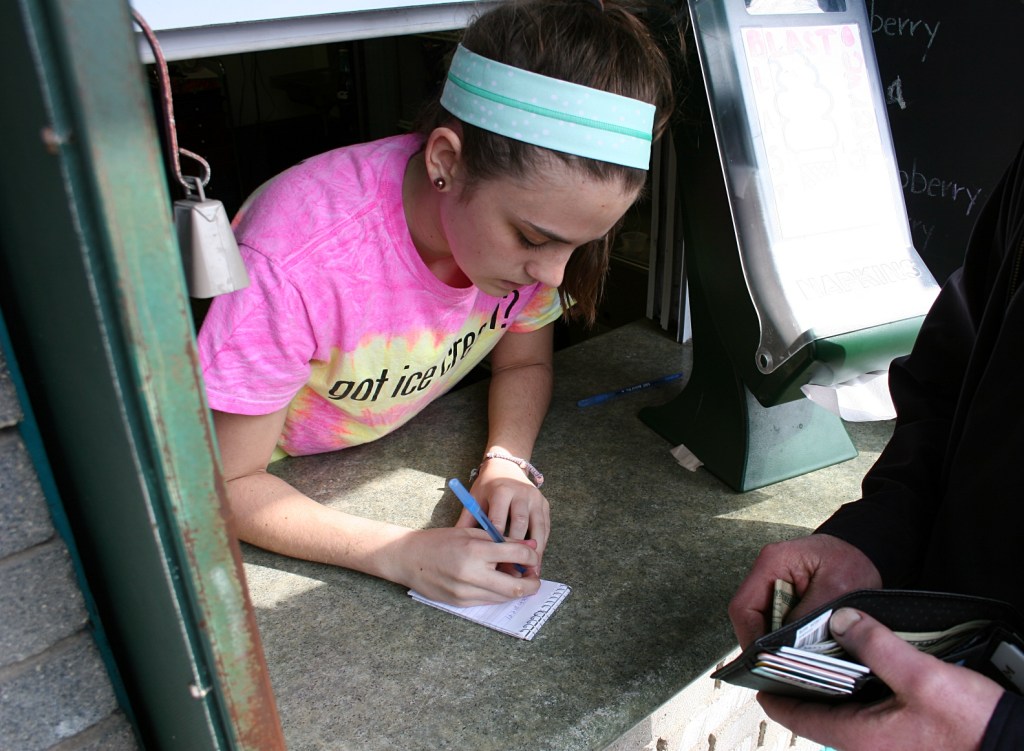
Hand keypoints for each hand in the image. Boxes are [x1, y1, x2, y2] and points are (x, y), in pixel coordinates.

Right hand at [393, 527, 540, 605]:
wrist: (409, 558)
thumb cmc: (440, 541)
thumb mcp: (471, 532)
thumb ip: (501, 540)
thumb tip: (530, 546)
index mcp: (475, 550)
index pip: (517, 554)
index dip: (531, 555)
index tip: (533, 554)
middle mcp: (471, 574)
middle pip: (516, 587)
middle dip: (532, 583)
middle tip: (534, 576)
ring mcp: (465, 592)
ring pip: (504, 597)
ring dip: (516, 589)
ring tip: (516, 577)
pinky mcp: (460, 603)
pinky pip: (488, 601)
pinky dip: (499, 594)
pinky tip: (498, 583)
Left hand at [456, 459, 550, 574]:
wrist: (506, 467)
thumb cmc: (487, 487)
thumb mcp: (474, 499)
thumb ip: (467, 521)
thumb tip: (455, 547)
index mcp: (501, 491)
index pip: (499, 520)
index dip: (497, 543)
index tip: (495, 563)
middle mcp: (521, 494)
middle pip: (521, 526)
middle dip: (517, 550)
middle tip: (513, 572)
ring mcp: (536, 499)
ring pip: (538, 528)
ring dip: (534, 551)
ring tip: (530, 572)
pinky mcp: (545, 505)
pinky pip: (546, 528)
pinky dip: (542, 545)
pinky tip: (537, 561)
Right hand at [729, 533, 881, 647]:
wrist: (862, 551)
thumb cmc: (851, 562)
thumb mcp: (836, 590)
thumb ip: (809, 617)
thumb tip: (787, 647)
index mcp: (772, 563)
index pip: (743, 608)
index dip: (750, 638)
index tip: (765, 662)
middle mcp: (765, 573)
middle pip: (749, 618)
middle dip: (764, 644)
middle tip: (784, 667)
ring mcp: (771, 585)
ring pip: (761, 623)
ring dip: (776, 642)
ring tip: (795, 660)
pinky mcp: (781, 596)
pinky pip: (774, 623)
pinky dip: (786, 638)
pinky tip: (800, 648)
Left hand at [759, 608, 1004, 750]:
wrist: (1009, 745)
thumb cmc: (969, 721)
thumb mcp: (921, 675)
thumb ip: (876, 645)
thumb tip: (838, 619)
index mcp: (856, 735)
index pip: (793, 714)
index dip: (770, 688)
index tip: (754, 664)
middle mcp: (861, 745)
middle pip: (812, 710)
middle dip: (796, 681)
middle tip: (782, 647)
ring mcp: (879, 743)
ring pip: (836, 709)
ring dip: (824, 682)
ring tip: (811, 648)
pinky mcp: (897, 736)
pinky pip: (860, 711)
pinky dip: (849, 688)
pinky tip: (855, 664)